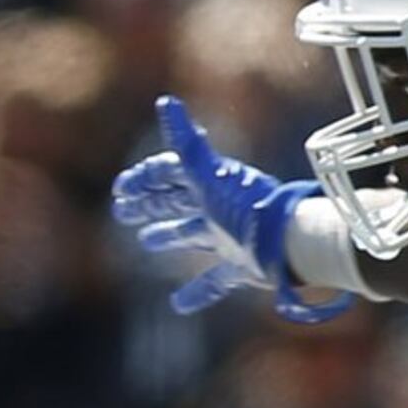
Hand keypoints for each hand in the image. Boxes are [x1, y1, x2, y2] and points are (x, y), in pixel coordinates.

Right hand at [108, 96, 352, 323]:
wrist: (285, 243)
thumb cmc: (246, 207)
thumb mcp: (209, 174)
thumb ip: (186, 143)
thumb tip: (166, 102)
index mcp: (209, 182)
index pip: (171, 173)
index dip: (146, 178)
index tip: (121, 190)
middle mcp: (218, 208)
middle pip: (177, 201)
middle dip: (150, 204)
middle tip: (122, 212)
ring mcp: (229, 238)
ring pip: (192, 235)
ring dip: (168, 235)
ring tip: (146, 241)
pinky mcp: (241, 267)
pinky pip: (215, 281)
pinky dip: (197, 293)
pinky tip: (178, 305)